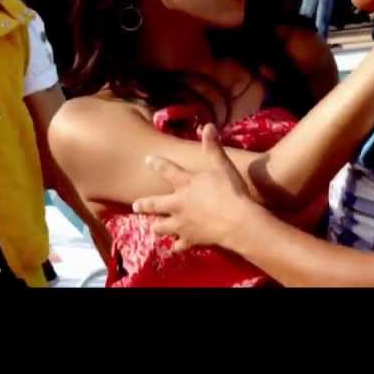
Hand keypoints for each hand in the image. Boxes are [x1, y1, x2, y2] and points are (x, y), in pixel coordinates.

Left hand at [131, 124, 251, 250]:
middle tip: (136, 205)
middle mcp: (177, 205)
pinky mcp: (190, 240)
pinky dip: (176, 246)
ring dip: (158, 227)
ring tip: (154, 228)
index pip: (167, 170)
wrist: (236, 222)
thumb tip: (208, 126)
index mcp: (184, 184)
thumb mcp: (222, 166)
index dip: (156, 163)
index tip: (147, 160)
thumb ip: (213, 147)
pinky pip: (179, 246)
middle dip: (144, 205)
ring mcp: (181, 224)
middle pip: (154, 205)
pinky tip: (174, 248)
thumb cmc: (230, 192)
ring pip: (161, 228)